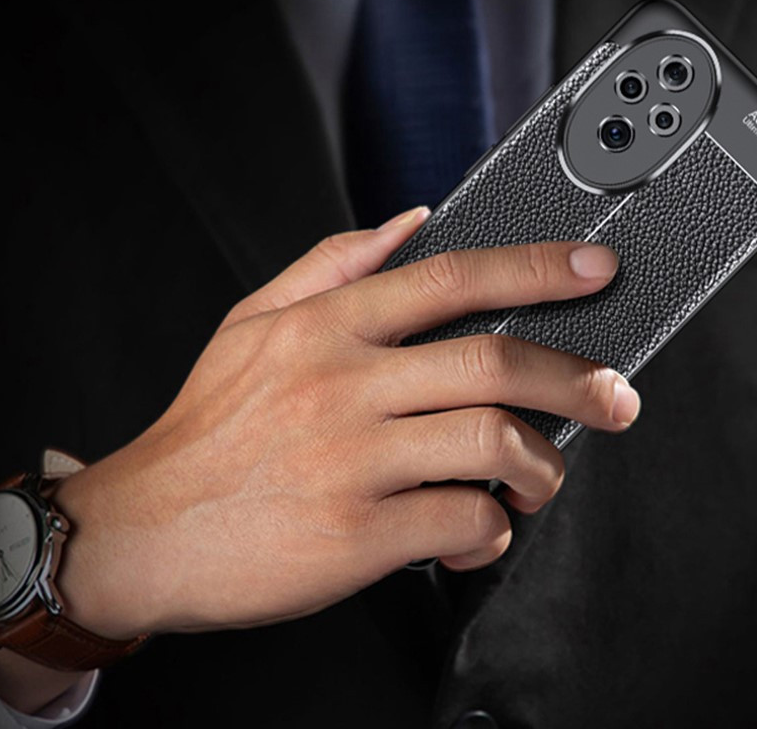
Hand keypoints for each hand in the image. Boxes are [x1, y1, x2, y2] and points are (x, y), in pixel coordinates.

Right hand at [53, 205, 638, 639]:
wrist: (143, 530)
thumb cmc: (209, 425)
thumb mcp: (252, 322)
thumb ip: (332, 262)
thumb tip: (410, 220)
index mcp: (325, 327)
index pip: (450, 278)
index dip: (534, 268)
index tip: (592, 269)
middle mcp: (342, 383)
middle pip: (493, 362)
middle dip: (575, 379)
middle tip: (614, 395)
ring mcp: (351, 460)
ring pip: (493, 444)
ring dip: (542, 466)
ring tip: (541, 478)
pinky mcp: (355, 535)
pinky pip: (463, 523)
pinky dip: (491, 531)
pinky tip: (479, 532)